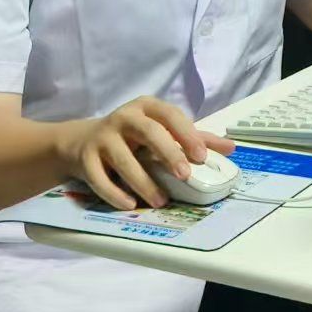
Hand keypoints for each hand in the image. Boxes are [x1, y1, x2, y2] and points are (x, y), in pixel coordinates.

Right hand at [60, 96, 234, 210]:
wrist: (80, 141)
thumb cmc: (132, 136)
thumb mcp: (161, 131)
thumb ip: (194, 138)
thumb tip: (231, 148)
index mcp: (147, 107)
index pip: (171, 115)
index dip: (187, 134)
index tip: (202, 157)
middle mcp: (124, 116)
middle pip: (149, 131)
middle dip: (168, 153)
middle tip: (185, 175)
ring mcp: (102, 136)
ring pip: (123, 159)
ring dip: (143, 182)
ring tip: (160, 201)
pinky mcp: (84, 157)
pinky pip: (99, 177)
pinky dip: (114, 193)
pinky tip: (130, 204)